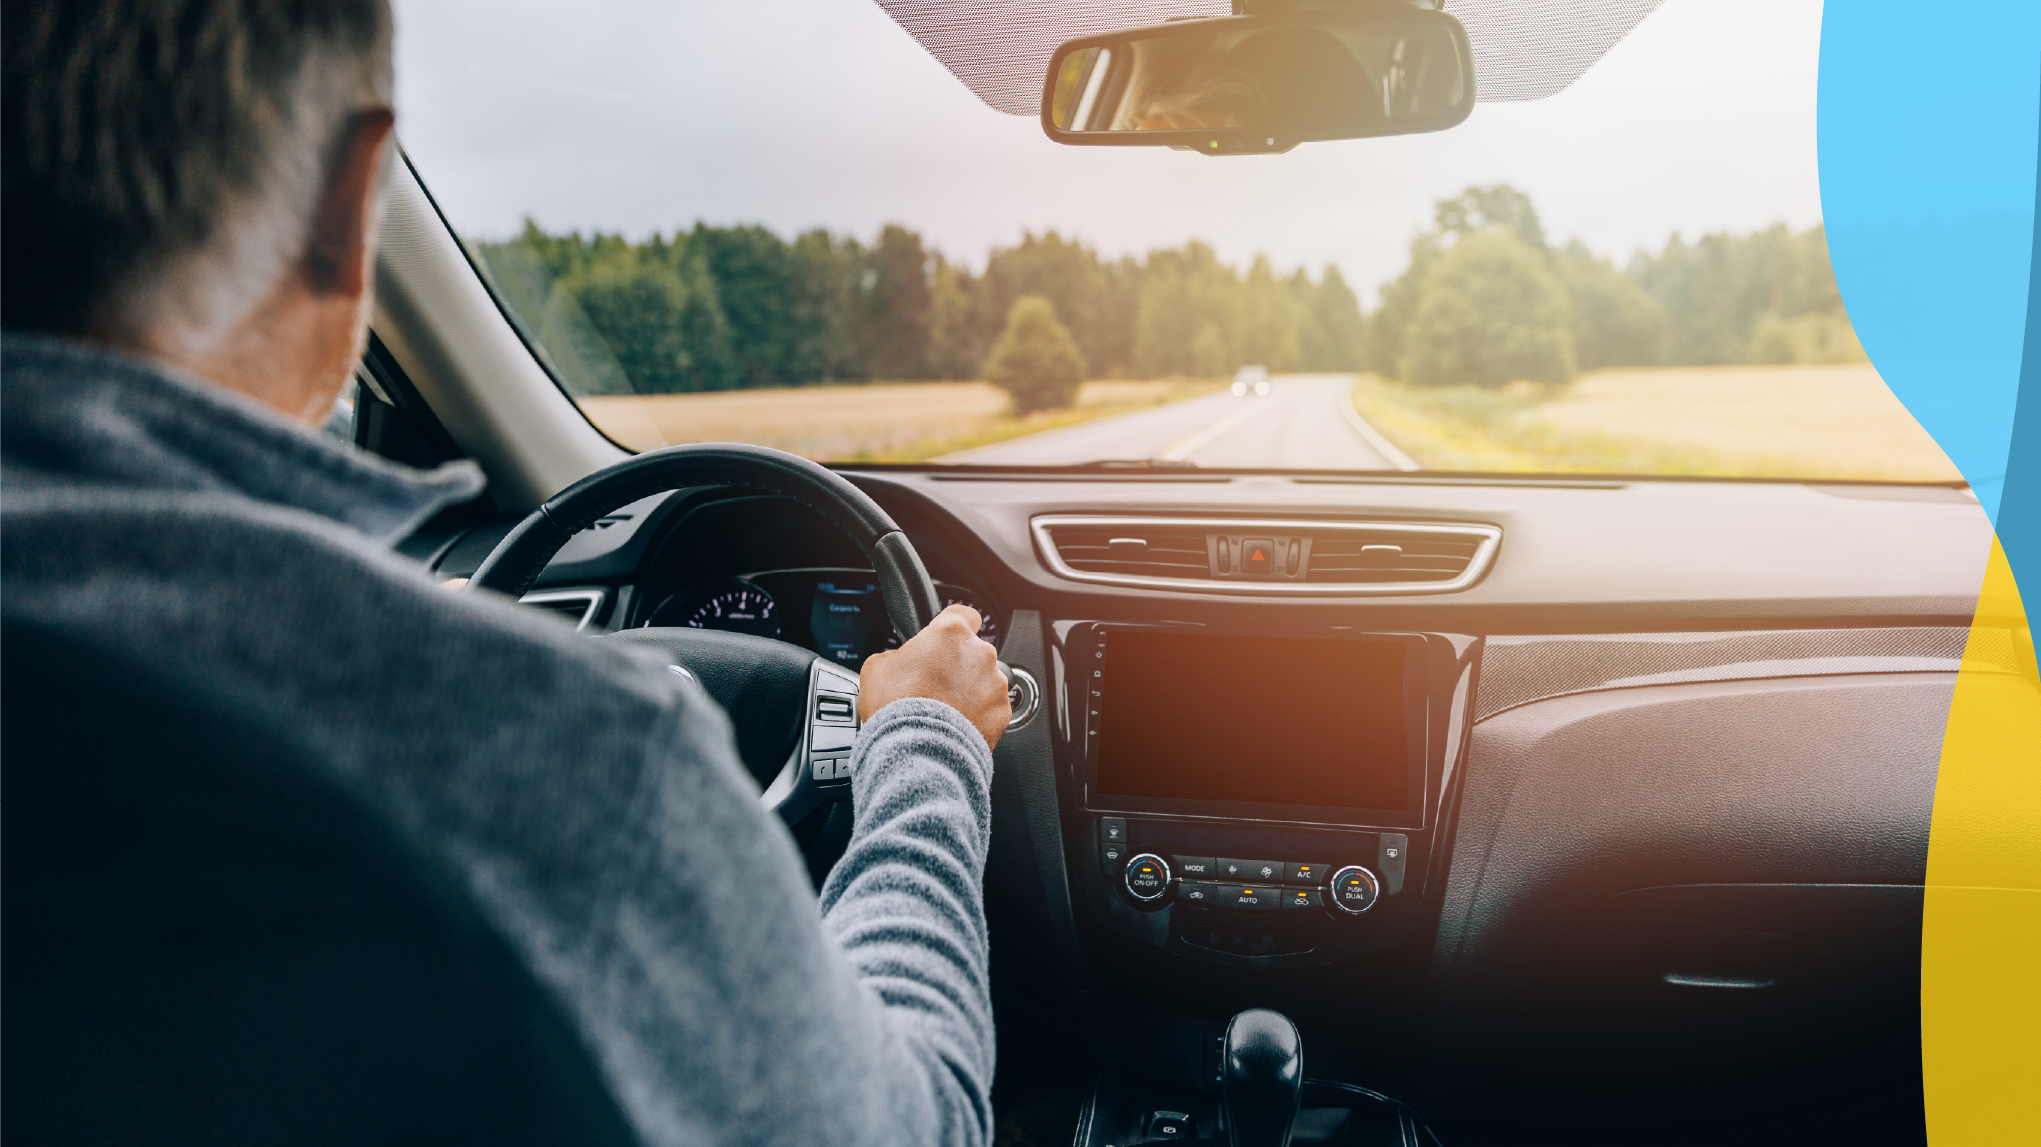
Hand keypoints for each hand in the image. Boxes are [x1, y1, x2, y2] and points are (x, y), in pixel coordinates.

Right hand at [859, 604, 1010, 750]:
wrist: (917, 751)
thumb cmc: (897, 709)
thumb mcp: (876, 669)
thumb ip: (896, 655)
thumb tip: (899, 661)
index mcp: (950, 633)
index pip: (963, 613)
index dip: (952, 626)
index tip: (945, 638)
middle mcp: (979, 653)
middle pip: (973, 651)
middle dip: (957, 665)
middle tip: (934, 685)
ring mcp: (994, 683)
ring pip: (984, 680)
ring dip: (969, 690)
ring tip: (945, 710)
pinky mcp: (1002, 711)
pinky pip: (991, 707)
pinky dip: (979, 714)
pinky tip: (957, 725)